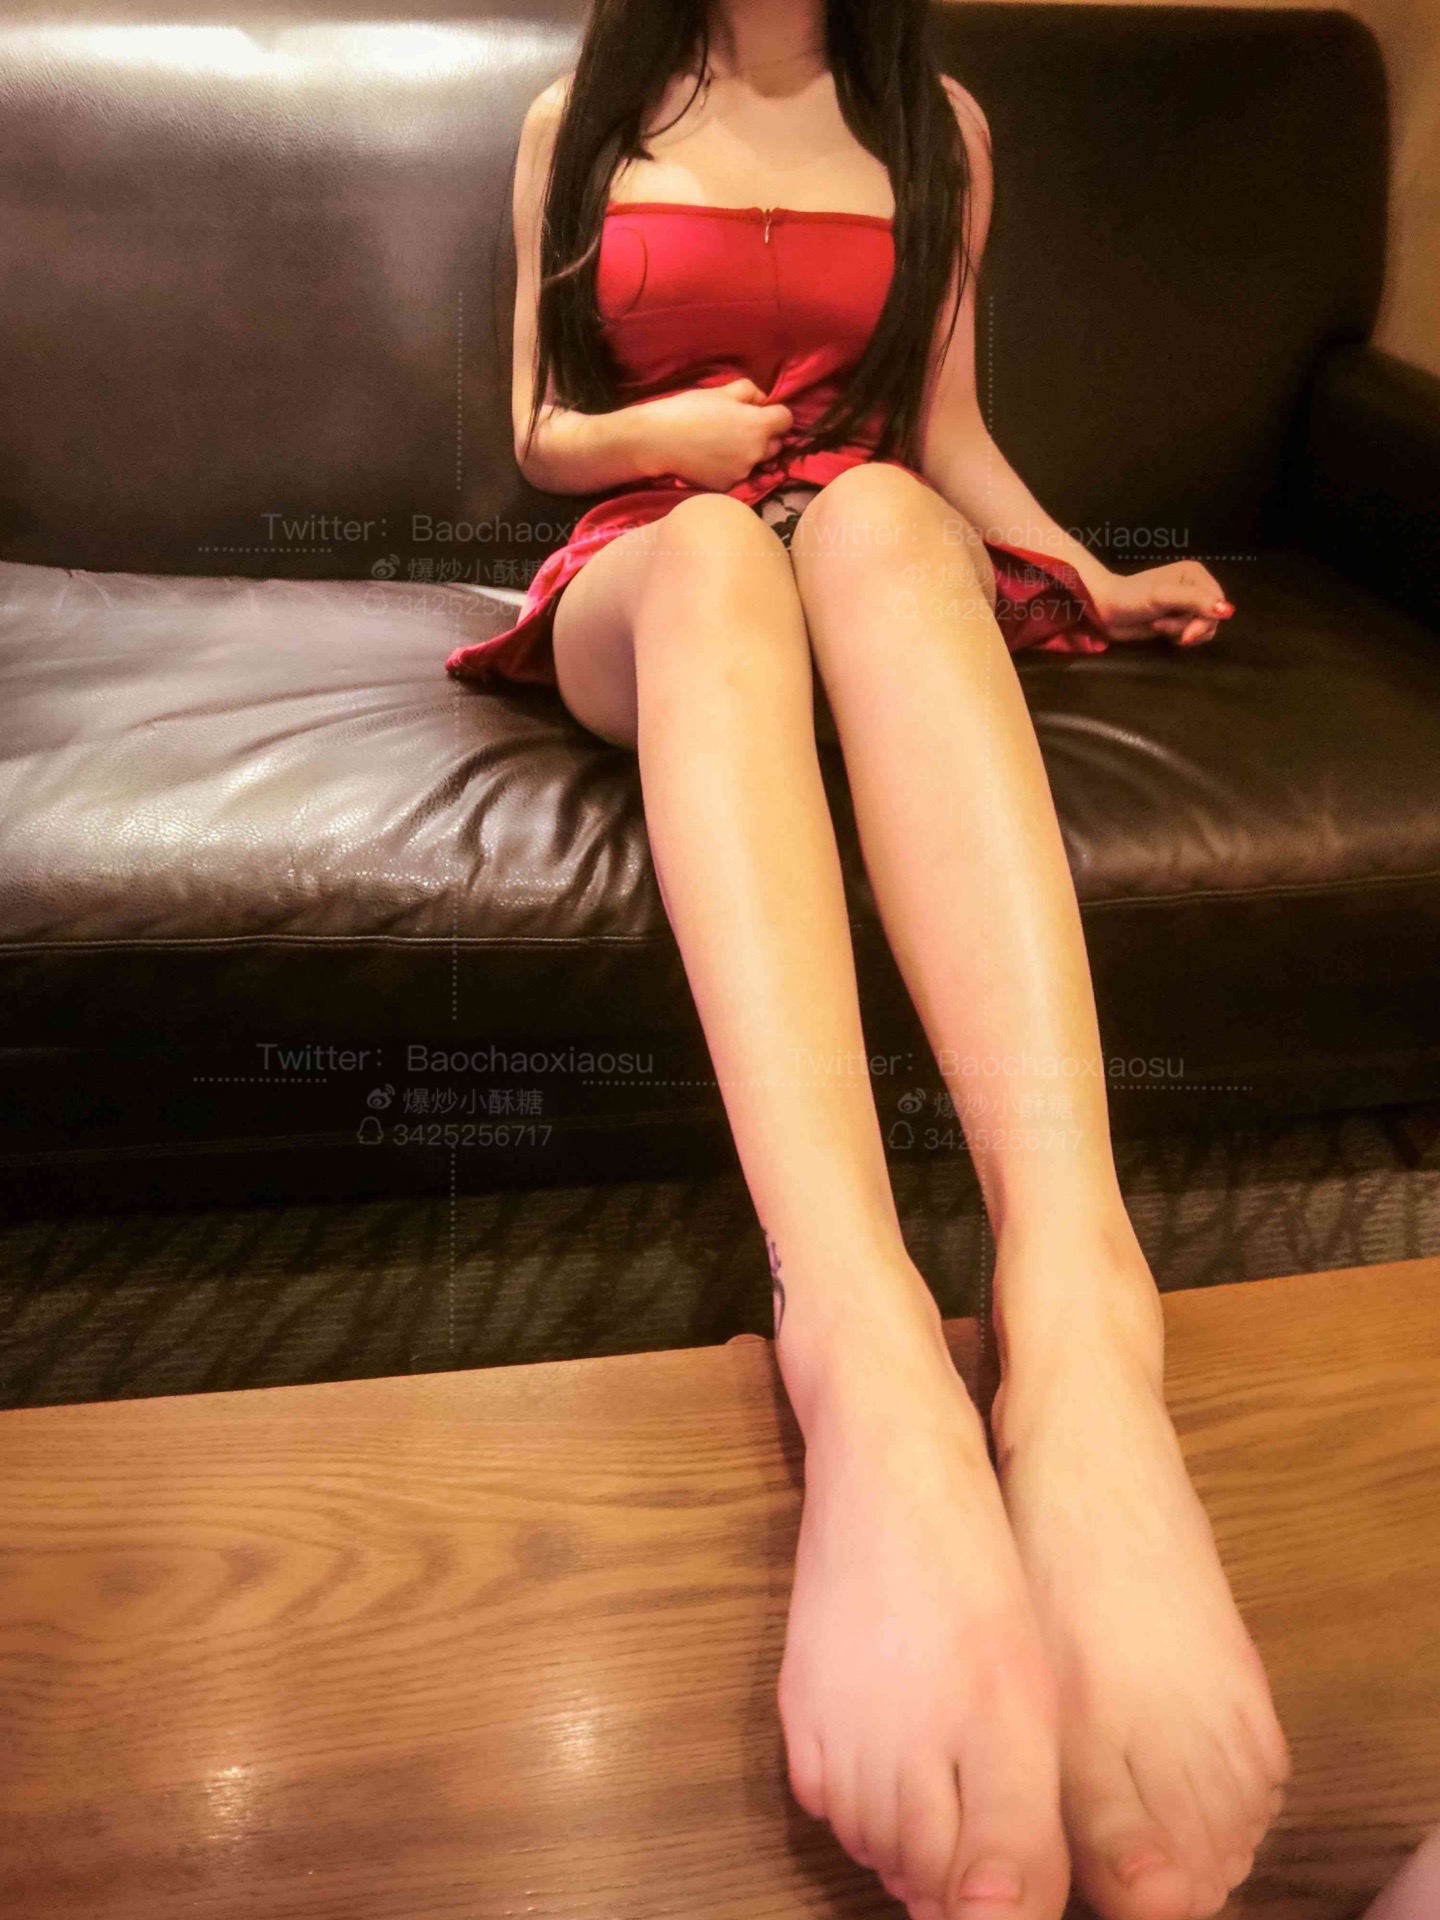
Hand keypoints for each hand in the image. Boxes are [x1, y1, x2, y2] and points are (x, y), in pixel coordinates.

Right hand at [635, 378, 793, 491]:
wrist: (659, 441)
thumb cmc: (690, 409)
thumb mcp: (722, 390)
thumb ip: (750, 392)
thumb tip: (762, 401)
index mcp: (758, 426)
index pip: (786, 419)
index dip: (775, 413)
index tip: (761, 411)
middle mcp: (756, 452)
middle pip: (776, 445)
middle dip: (765, 436)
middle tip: (741, 428)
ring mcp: (742, 472)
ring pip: (756, 461)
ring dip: (748, 453)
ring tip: (723, 444)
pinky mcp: (728, 486)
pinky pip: (738, 475)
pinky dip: (731, 467)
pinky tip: (712, 458)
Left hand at [1085, 559, 1234, 646]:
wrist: (1105, 610)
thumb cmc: (1132, 597)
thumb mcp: (1164, 596)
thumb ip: (1196, 601)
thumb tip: (1228, 611)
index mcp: (1195, 575)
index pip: (1218, 602)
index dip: (1206, 620)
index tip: (1186, 633)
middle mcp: (1195, 588)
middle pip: (1212, 617)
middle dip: (1189, 627)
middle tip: (1163, 627)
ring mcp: (1186, 606)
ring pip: (1203, 629)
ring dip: (1181, 632)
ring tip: (1159, 626)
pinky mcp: (1177, 621)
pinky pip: (1191, 635)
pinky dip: (1178, 637)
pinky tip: (1161, 631)